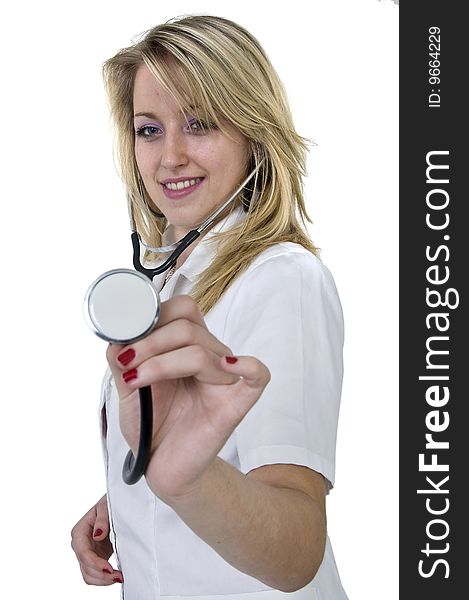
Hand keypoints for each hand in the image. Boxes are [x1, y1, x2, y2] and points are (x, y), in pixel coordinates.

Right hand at [71, 495, 122, 584]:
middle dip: (101, 574)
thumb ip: (102, 520)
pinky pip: (94, 574)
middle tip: (118, 576)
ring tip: (118, 577)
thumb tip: (97, 534)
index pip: (83, 552)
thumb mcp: (106, 507)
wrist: (113, 506)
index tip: (108, 568)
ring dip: (102, 580)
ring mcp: (86, 552)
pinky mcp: (94, 558)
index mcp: (79, 532)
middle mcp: (80, 544)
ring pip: (88, 574)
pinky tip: (115, 576)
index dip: (95, 563)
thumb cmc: (109, 504)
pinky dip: (103, 578)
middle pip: (85, 566)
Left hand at [107, 295, 269, 500]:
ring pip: (200, 352)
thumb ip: (121, 360)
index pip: (181, 310)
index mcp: (186, 346)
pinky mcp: (235, 404)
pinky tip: (223, 367)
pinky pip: (257, 376)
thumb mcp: (127, 389)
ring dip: (161, 362)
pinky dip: (248, 365)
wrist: (162, 466)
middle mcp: (208, 357)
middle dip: (150, 342)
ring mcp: (223, 379)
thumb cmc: (151, 425)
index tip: (124, 343)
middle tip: (126, 364)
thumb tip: (115, 336)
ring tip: (135, 380)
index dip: (152, 317)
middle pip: (188, 327)